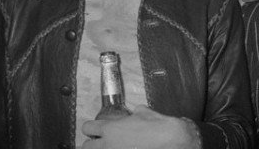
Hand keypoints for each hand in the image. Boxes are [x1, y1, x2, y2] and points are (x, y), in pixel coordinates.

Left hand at [81, 105, 199, 148]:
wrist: (173, 142)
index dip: (92, 128)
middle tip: (100, 143)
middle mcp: (107, 144)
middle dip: (91, 144)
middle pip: (85, 146)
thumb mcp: (146, 113)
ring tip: (111, 147)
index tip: (96, 129)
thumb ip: (135, 113)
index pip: (88, 127)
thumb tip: (135, 113)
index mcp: (111, 128)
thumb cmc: (160, 128)